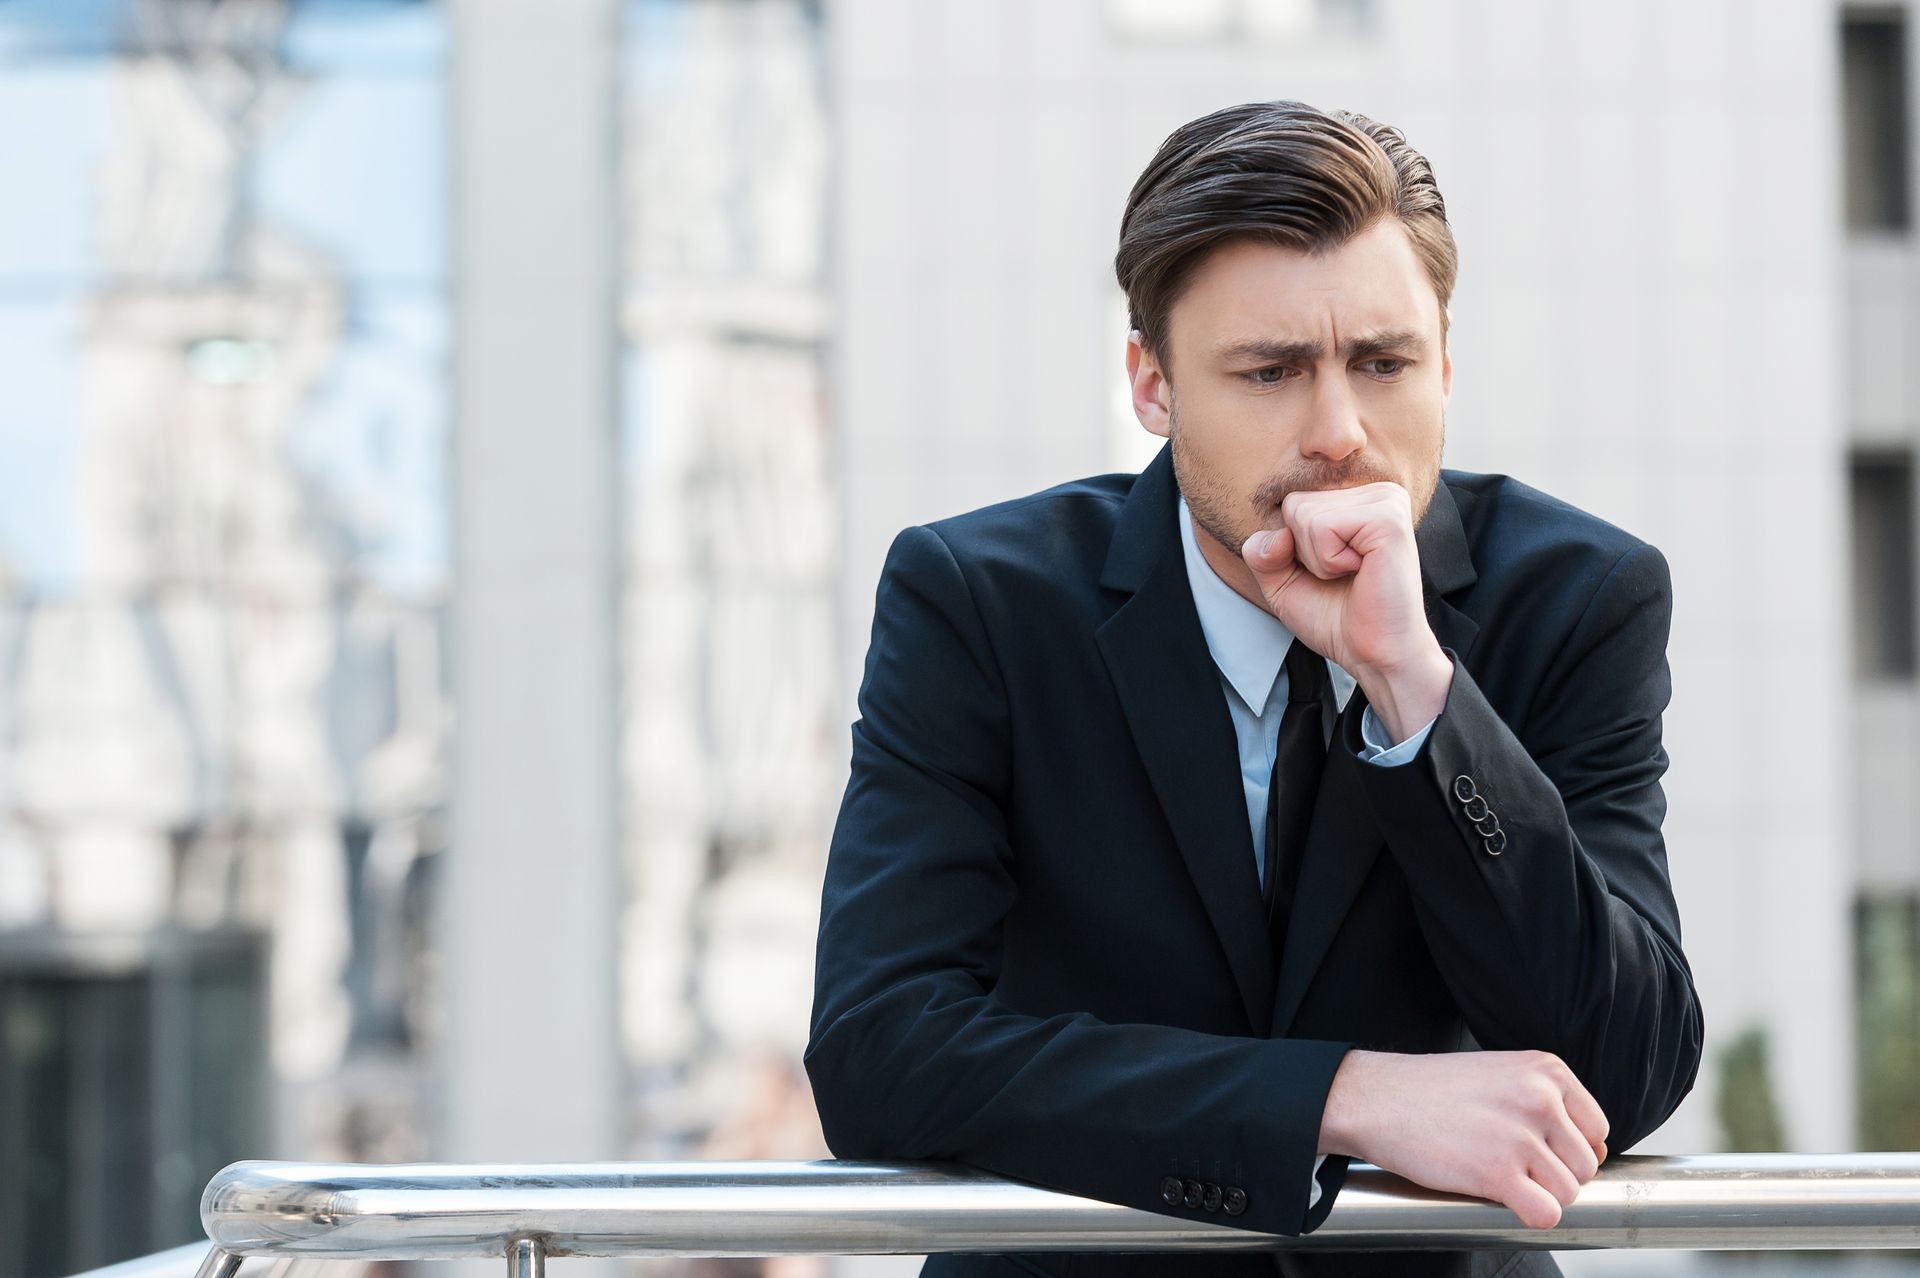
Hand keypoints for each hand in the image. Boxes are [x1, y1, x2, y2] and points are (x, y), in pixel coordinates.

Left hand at [1241, 482, 1449, 739]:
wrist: (1373, 654)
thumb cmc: (1336, 617)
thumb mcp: (1281, 581)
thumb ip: (1261, 550)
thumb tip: (1279, 534)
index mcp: (1355, 498)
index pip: (1290, 502)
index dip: (1291, 548)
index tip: (1327, 571)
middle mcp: (1373, 491)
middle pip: (1295, 504)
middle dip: (1303, 552)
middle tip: (1341, 575)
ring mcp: (1385, 500)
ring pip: (1304, 514)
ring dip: (1317, 559)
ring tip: (1351, 574)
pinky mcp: (1388, 518)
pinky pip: (1323, 526)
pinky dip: (1328, 560)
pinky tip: (1360, 571)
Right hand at [1318, 1049, 1609, 1229]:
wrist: (1376, 1099)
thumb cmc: (1430, 1089)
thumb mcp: (1500, 1073)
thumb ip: (1547, 1101)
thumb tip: (1592, 1152)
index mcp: (1546, 1071)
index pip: (1597, 1128)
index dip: (1572, 1148)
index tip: (1544, 1151)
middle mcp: (1540, 1099)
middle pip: (1585, 1165)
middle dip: (1556, 1174)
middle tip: (1515, 1166)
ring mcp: (1520, 1137)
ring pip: (1568, 1192)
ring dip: (1540, 1194)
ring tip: (1502, 1177)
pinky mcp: (1498, 1173)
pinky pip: (1546, 1214)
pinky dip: (1530, 1215)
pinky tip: (1502, 1198)